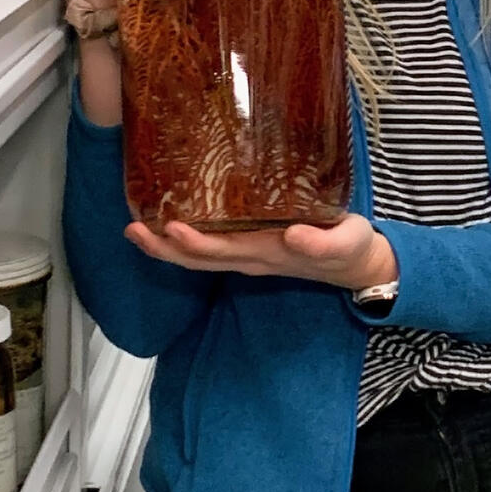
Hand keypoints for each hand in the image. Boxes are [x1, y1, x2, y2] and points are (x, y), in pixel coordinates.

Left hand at [125, 212, 398, 291]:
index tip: (171, 228)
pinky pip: (211, 248)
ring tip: (135, 229)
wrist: (357, 265)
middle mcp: (251, 258)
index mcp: (270, 253)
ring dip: (166, 247)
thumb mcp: (345, 242)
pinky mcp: (252, 248)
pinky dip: (184, 241)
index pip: (223, 251)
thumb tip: (294, 234)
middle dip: (165, 247)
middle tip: (133, 230)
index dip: (195, 243)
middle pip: (199, 260)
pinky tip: (166, 226)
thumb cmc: (350, 247)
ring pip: (200, 258)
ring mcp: (249, 256)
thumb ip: (322, 242)